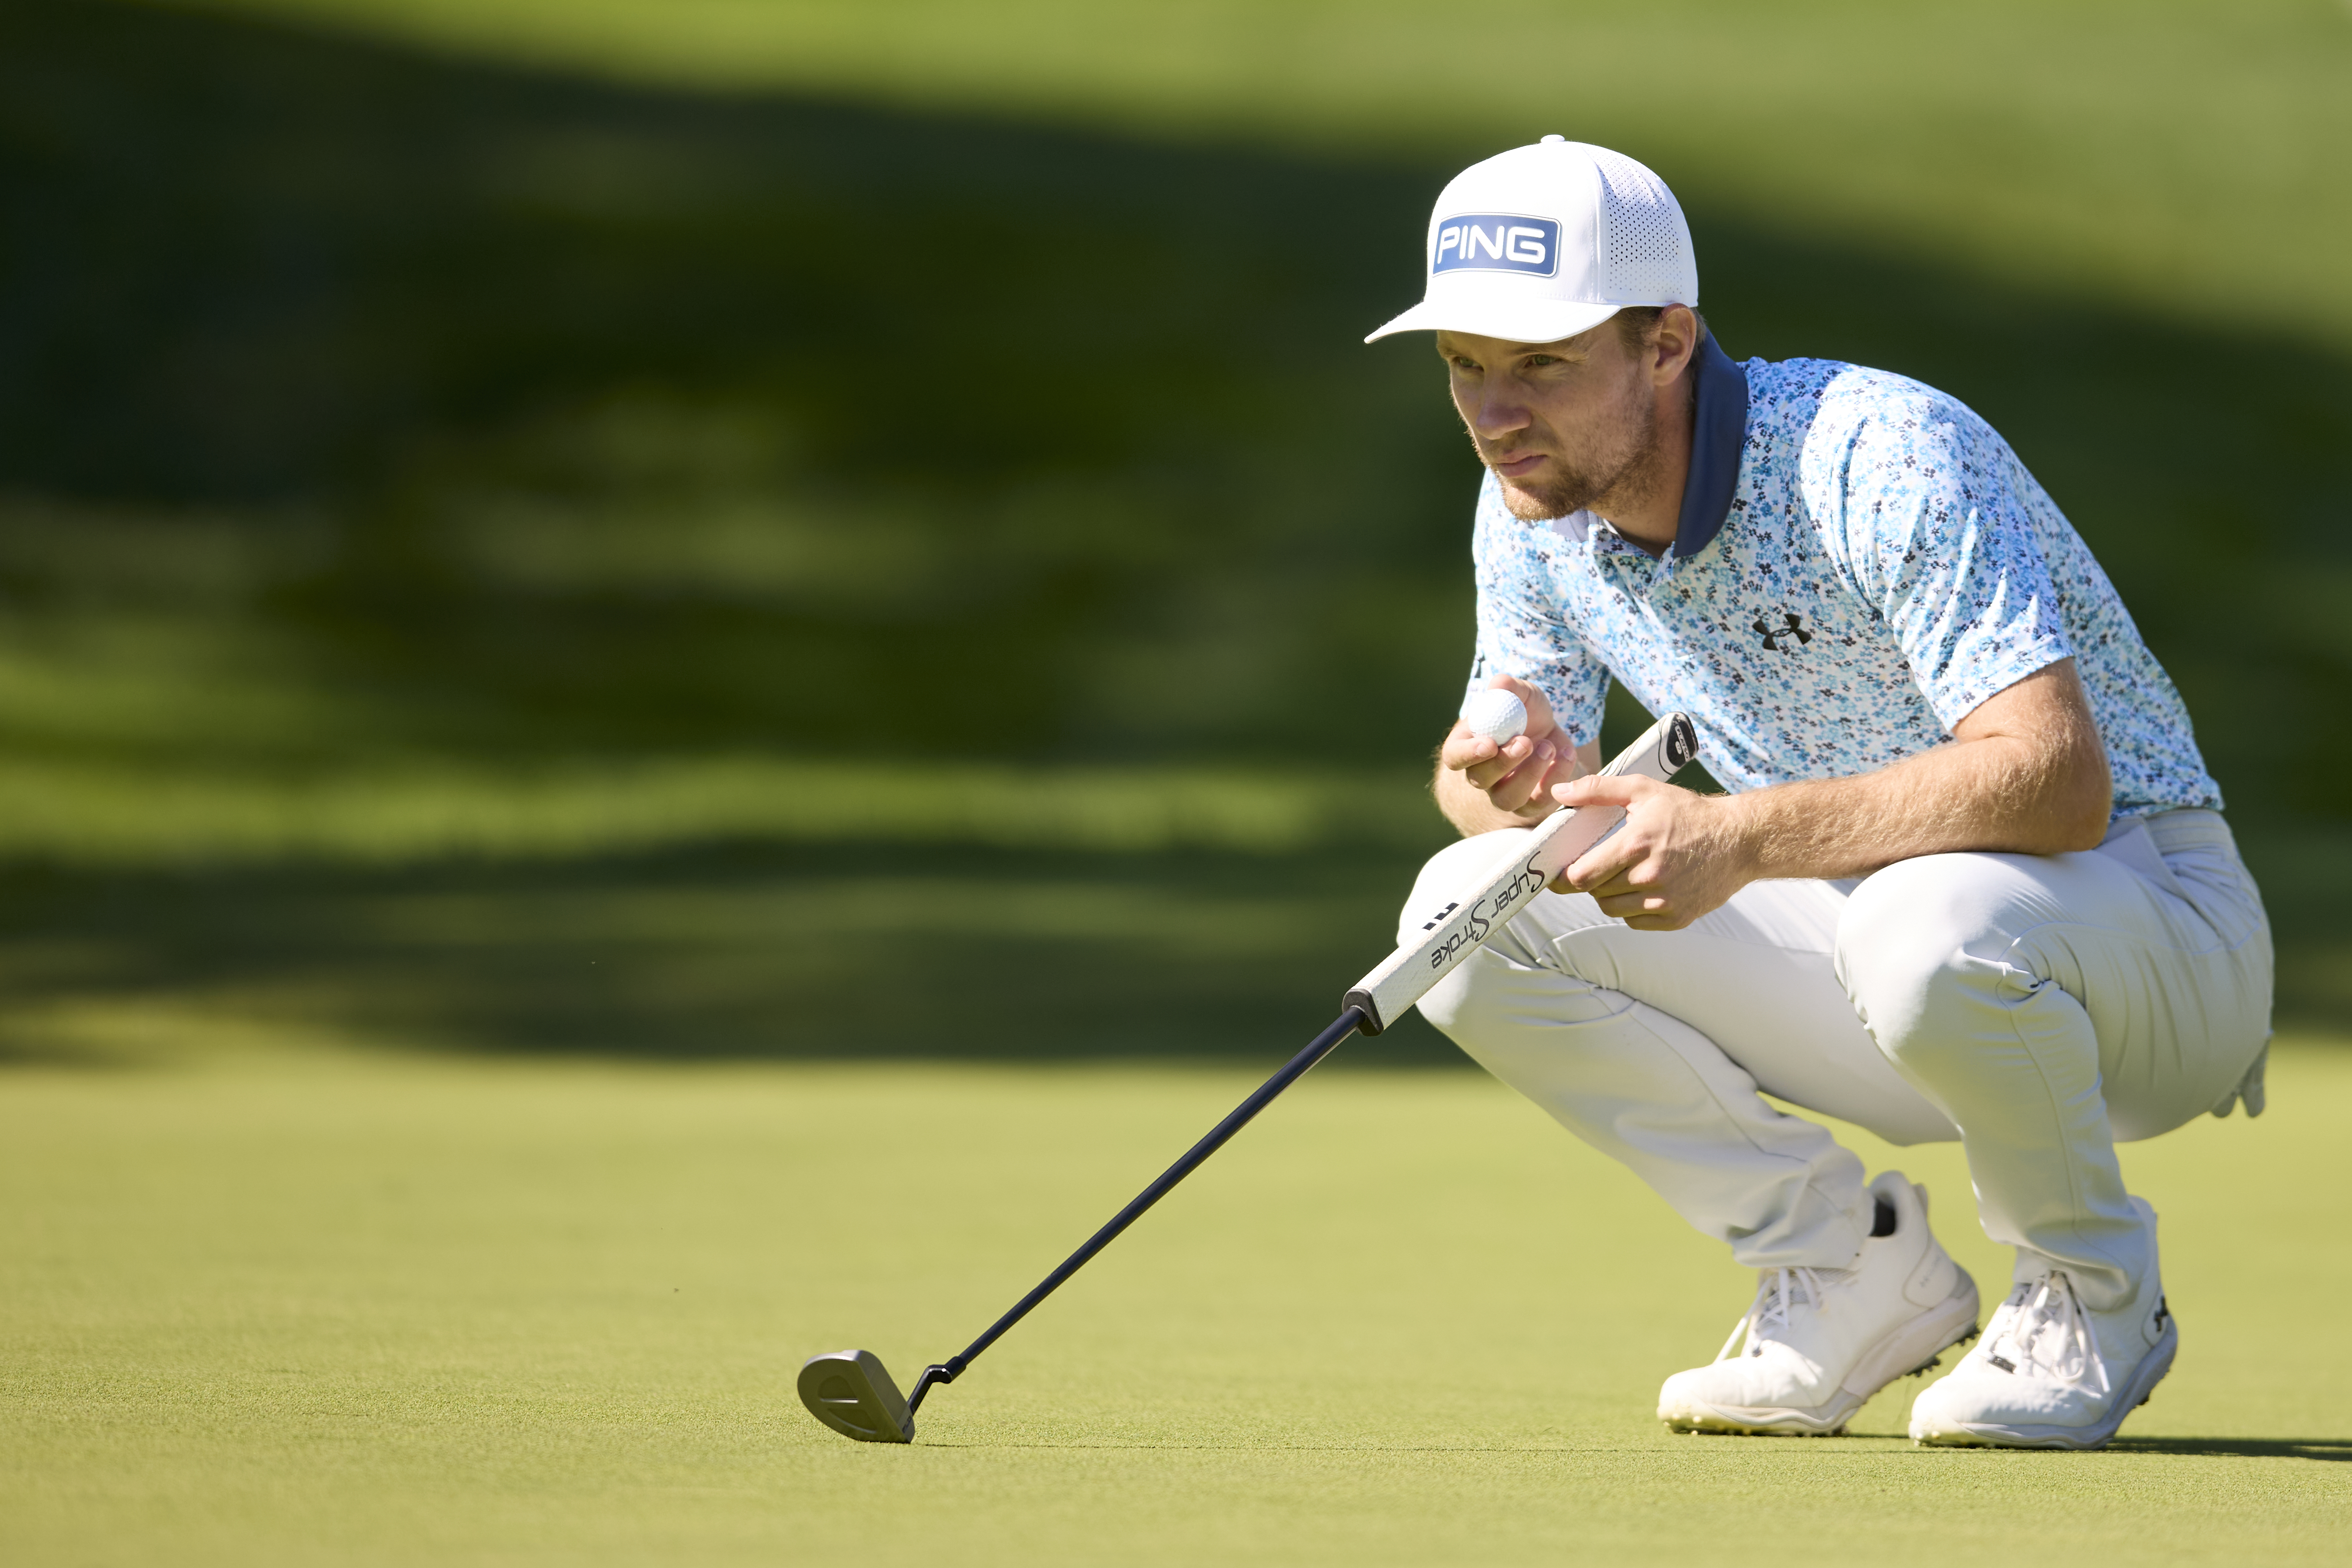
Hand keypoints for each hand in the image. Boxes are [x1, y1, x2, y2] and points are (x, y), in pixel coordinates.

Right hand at [1438, 676, 1581, 823]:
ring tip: (1549, 747)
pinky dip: (1555, 779)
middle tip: (1525, 742)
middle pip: (1480, 779)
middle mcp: (1481, 773)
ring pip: (1507, 799)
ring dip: (1529, 775)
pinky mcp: (1531, 803)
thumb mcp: (1520, 692)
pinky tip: (1565, 754)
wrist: (1549, 728)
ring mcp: (1504, 792)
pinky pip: (1539, 803)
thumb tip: (1498, 685)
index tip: (1490, 744)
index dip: (1468, 754)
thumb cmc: (1524, 709)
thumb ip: (1508, 687)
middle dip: (1504, 762)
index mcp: (1467, 745)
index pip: (1454, 757)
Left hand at [1549, 774, 1754, 929]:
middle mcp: (1649, 877)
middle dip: (1591, 879)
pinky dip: (1631, 908)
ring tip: (1623, 873)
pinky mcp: (1677, 918)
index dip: (1564, 876)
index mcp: (1636, 845)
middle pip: (1595, 893)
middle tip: (1602, 863)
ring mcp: (1665, 901)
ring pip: (1612, 909)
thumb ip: (1597, 789)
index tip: (1560, 871)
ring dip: (1609, 895)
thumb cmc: (1689, 812)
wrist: (1740, 839)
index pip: (1581, 875)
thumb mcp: (1644, 790)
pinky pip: (1635, 921)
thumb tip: (1559, 791)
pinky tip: (1644, 887)